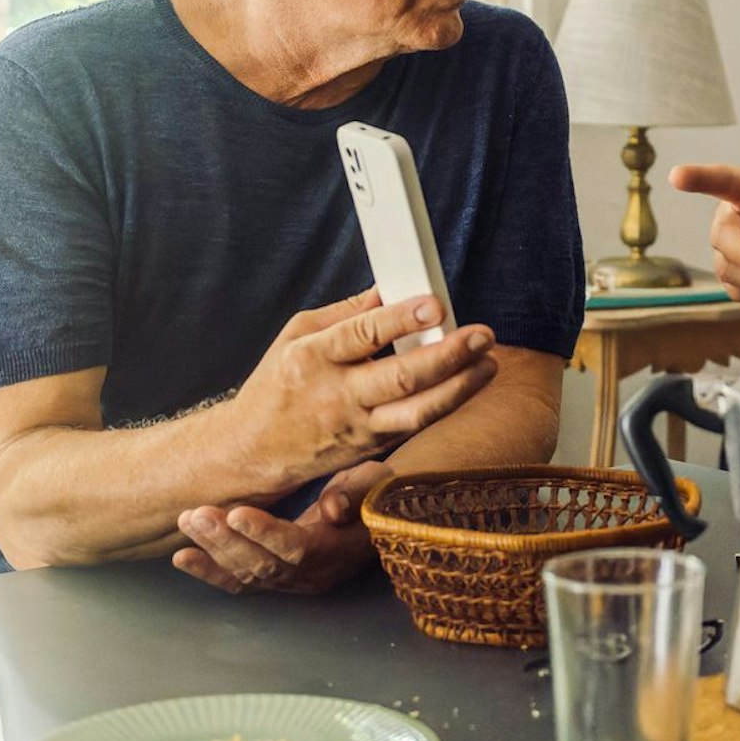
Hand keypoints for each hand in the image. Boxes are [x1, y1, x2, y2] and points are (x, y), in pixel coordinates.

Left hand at [172, 461, 390, 593]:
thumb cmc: (376, 490)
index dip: (265, 534)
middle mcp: (313, 574)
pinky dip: (210, 571)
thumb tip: (332, 507)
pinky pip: (241, 582)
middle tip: (196, 515)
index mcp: (338, 551)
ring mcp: (293, 581)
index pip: (297, 549)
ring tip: (187, 522)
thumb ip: (355, 492)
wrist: (377, 510)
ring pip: (248, 574)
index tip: (237, 513)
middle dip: (227, 541)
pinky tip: (182, 558)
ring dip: (213, 550)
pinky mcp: (277, 579)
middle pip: (264, 565)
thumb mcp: (376, 481)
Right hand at [233, 287, 497, 482]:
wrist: (250, 452)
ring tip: (489, 364)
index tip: (437, 304)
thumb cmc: (276, 386)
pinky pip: (415, 426)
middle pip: (401, 378)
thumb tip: (392, 288)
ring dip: (459, 388)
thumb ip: (346, 313)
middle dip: (449, 355)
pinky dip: (445, 404)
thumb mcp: (296, 336)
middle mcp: (336, 395)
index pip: (363, 335)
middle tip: (483, 335)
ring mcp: (356, 427)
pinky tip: (469, 384)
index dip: (403, 319)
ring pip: (417, 412)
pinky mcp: (370, 448)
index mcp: (312, 357)